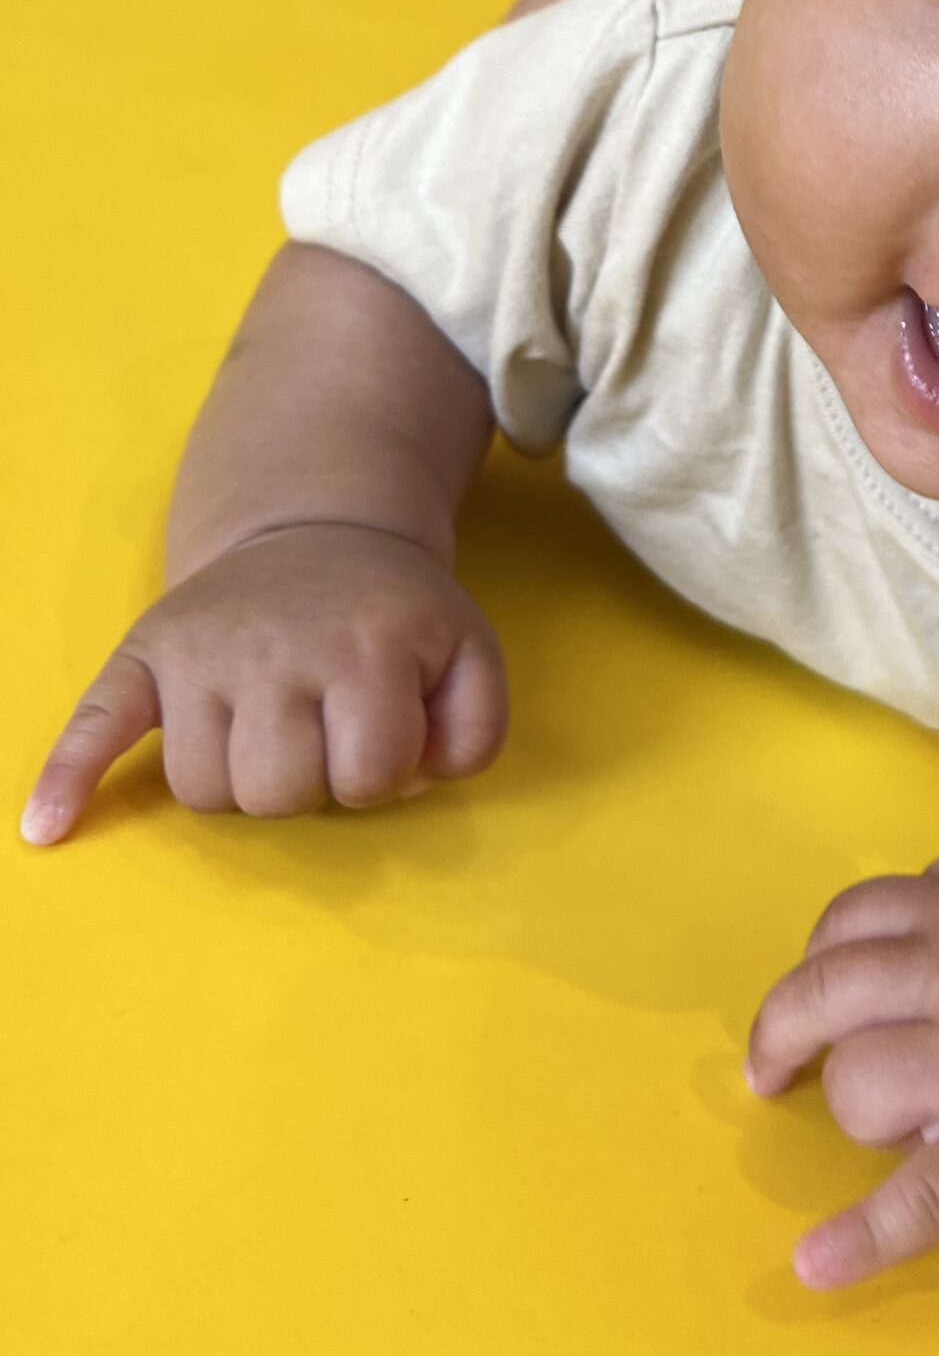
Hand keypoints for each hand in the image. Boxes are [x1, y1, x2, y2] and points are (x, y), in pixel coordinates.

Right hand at [21, 523, 506, 843]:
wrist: (320, 528)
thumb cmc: (394, 613)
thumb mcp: (469, 655)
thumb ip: (473, 733)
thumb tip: (409, 787)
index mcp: (367, 646)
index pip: (368, 777)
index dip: (382, 775)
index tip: (381, 736)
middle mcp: (279, 645)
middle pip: (278, 792)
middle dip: (309, 783)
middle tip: (322, 733)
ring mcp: (204, 648)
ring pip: (202, 789)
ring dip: (238, 783)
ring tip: (267, 731)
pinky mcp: (146, 651)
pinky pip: (93, 722)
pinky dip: (69, 777)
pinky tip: (47, 827)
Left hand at [747, 836, 938, 1288]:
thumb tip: (891, 915)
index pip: (845, 926)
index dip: (817, 962)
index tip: (815, 997)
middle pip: (825, 996)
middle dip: (787, 1034)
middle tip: (776, 1068)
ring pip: (856, 1084)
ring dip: (862, 1105)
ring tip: (903, 1117)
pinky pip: (923, 1195)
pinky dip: (866, 1236)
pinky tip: (818, 1262)